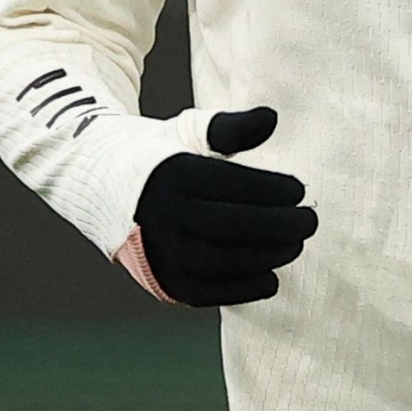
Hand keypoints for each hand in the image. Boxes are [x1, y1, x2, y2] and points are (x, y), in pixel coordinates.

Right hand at [133, 108, 316, 306]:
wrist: (102, 190)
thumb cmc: (162, 157)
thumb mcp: (189, 131)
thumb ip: (230, 127)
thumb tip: (271, 118)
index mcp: (175, 175)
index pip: (238, 187)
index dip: (276, 191)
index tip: (298, 190)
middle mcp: (164, 216)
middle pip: (236, 227)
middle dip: (283, 226)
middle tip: (309, 221)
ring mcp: (160, 253)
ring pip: (225, 262)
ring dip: (270, 257)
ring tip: (294, 244)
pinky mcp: (162, 282)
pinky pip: (209, 292)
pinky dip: (244, 289)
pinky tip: (270, 276)